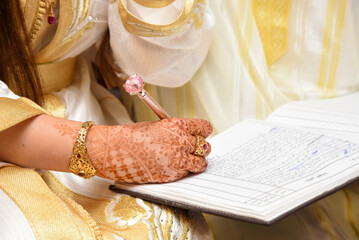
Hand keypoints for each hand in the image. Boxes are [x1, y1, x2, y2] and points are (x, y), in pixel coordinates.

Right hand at [87, 118, 212, 182]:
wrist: (116, 151)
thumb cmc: (133, 136)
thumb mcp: (158, 126)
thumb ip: (176, 131)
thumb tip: (188, 136)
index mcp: (178, 125)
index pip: (205, 128)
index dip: (202, 132)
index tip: (200, 134)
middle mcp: (182, 141)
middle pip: (205, 146)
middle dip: (199, 148)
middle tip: (190, 149)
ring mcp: (178, 159)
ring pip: (201, 163)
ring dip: (195, 162)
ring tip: (185, 161)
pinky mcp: (173, 174)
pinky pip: (187, 173)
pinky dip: (182, 171)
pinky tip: (170, 167)